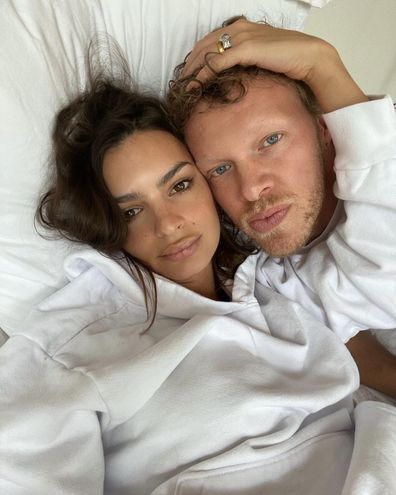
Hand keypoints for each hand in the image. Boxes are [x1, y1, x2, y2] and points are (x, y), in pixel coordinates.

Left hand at [182, 18, 367, 112]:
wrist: (310, 57)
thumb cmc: (290, 60)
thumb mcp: (262, 57)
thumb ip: (246, 61)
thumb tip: (235, 76)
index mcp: (241, 28)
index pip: (210, 41)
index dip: (196, 59)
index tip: (188, 75)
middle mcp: (238, 29)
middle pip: (203, 46)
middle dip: (188, 65)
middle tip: (179, 83)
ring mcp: (241, 37)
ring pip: (206, 54)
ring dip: (191, 71)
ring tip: (183, 88)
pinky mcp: (246, 49)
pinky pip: (216, 63)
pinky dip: (202, 75)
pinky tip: (194, 87)